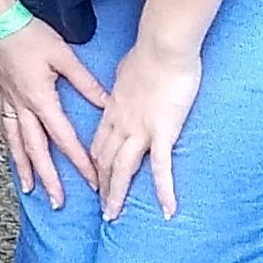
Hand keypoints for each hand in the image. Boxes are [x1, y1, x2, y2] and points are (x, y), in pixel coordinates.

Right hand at [0, 12, 107, 209]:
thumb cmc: (29, 34)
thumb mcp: (64, 56)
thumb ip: (86, 82)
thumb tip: (107, 103)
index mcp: (41, 99)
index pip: (64, 138)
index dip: (79, 162)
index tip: (92, 182)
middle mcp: (22, 107)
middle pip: (36, 150)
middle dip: (48, 178)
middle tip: (57, 202)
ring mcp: (7, 102)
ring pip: (16, 143)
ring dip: (24, 168)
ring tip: (29, 188)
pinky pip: (4, 126)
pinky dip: (9, 144)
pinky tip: (12, 152)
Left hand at [89, 29, 201, 220]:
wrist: (163, 47)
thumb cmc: (149, 53)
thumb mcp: (127, 70)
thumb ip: (126, 83)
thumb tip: (129, 83)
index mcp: (112, 109)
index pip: (98, 142)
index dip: (94, 163)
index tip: (94, 178)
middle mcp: (120, 123)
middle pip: (105, 160)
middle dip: (102, 186)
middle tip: (101, 208)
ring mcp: (140, 130)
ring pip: (122, 168)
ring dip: (116, 194)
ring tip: (113, 216)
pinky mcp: (162, 132)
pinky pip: (161, 168)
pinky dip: (163, 191)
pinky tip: (167, 210)